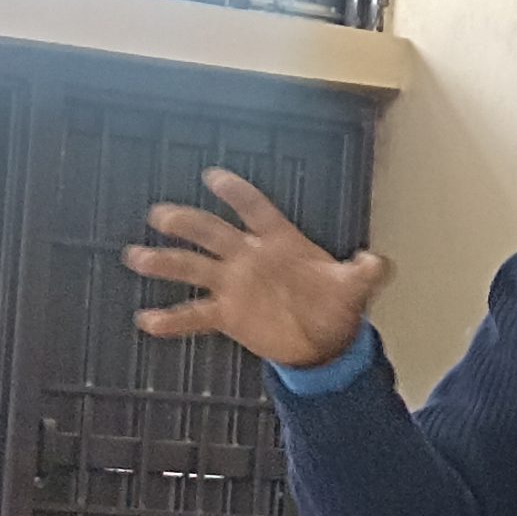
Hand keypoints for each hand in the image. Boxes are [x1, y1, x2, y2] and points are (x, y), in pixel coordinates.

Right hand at [124, 168, 391, 368]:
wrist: (326, 338)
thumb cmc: (336, 302)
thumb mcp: (355, 287)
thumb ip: (366, 273)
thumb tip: (380, 262)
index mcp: (280, 241)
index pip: (256, 209)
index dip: (237, 193)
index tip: (215, 177)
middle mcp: (250, 257)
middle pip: (214, 232)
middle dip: (188, 222)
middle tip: (161, 214)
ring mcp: (235, 285)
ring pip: (194, 267)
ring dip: (166, 262)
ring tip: (137, 256)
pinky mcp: (228, 314)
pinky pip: (194, 314)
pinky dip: (171, 319)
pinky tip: (148, 320)